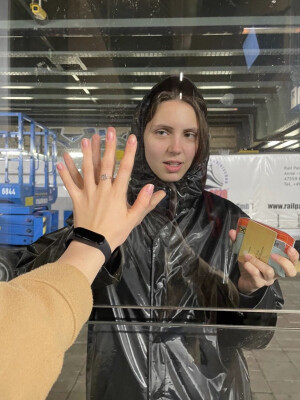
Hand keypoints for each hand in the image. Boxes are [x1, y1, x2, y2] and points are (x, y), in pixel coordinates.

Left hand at [57, 127, 165, 251]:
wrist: (95, 244)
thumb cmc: (116, 232)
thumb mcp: (134, 219)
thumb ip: (144, 203)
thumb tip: (153, 188)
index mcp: (117, 193)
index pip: (125, 169)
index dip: (129, 152)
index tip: (132, 138)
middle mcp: (102, 189)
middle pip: (105, 164)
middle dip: (108, 146)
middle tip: (109, 131)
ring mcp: (88, 193)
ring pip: (87, 170)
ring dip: (86, 154)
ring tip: (86, 139)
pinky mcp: (77, 199)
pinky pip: (70, 184)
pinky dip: (65, 173)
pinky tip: (61, 161)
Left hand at [229, 229, 298, 294]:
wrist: (242, 280)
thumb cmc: (250, 265)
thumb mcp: (247, 252)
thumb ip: (240, 242)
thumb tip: (233, 231)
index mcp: (278, 263)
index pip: (293, 261)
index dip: (294, 256)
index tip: (289, 248)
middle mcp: (276, 272)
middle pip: (289, 271)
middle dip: (283, 261)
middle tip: (273, 254)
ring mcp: (267, 279)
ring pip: (269, 272)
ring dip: (259, 262)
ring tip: (249, 255)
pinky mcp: (258, 283)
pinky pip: (256, 276)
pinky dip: (251, 268)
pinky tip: (245, 263)